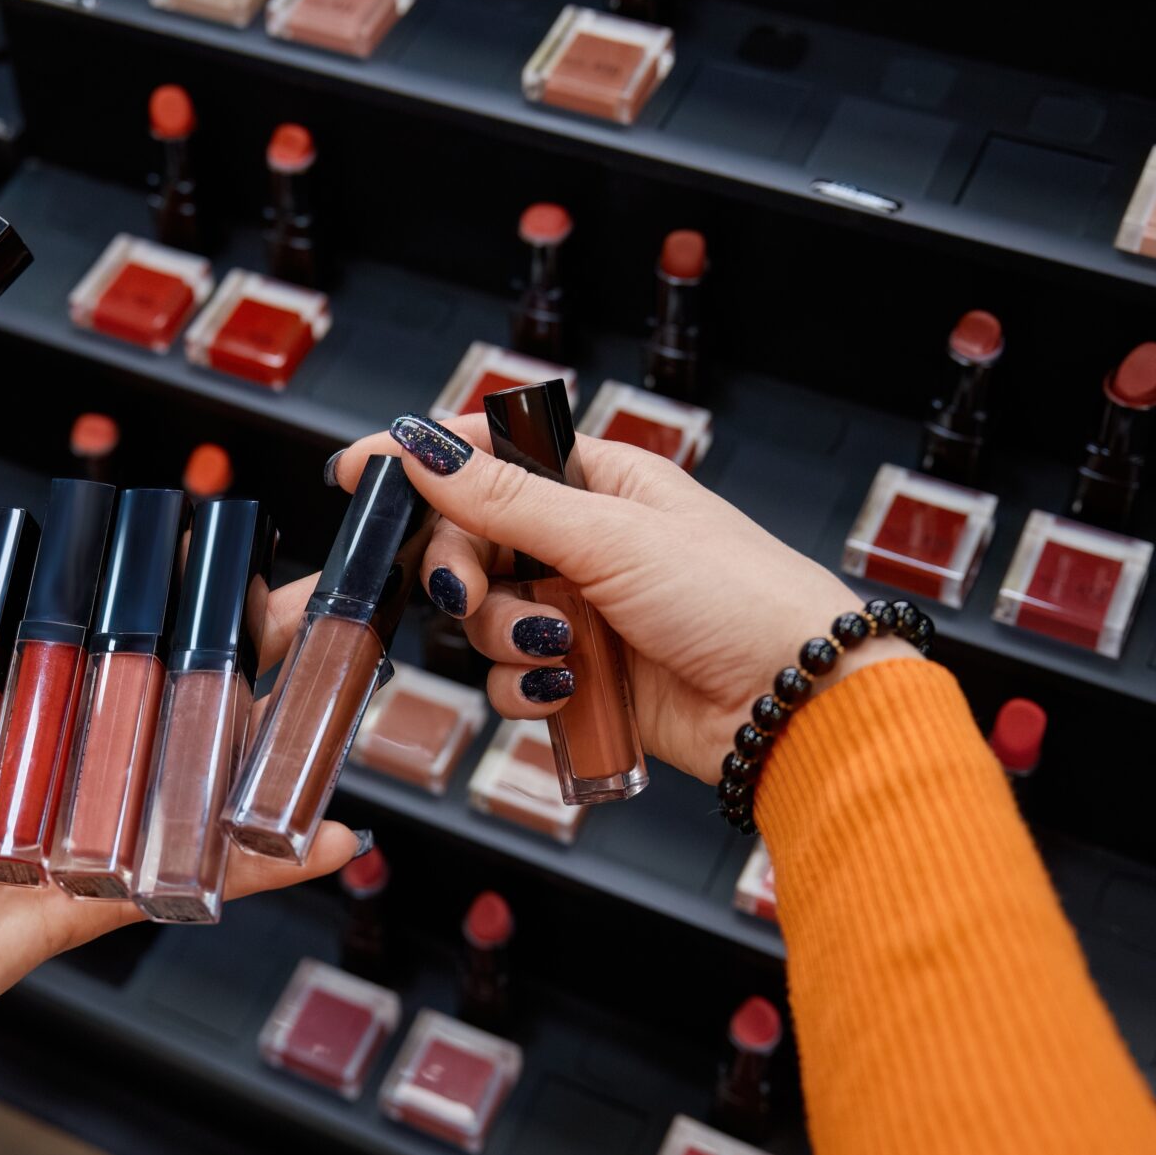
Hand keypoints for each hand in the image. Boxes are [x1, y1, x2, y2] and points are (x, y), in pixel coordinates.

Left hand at [0, 539, 360, 1103]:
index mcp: (13, 727)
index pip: (101, 650)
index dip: (156, 605)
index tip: (208, 552)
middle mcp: (62, 778)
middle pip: (170, 705)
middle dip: (245, 655)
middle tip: (306, 607)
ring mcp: (90, 839)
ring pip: (198, 782)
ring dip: (273, 742)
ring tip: (340, 693)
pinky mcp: (99, 901)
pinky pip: (194, 878)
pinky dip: (267, 865)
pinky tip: (332, 838)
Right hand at [330, 416, 892, 783]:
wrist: (797, 707)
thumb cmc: (737, 598)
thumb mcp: (612, 536)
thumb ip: (505, 500)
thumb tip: (422, 447)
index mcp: (598, 480)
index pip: (488, 453)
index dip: (422, 462)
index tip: (358, 472)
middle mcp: (583, 540)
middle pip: (469, 541)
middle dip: (460, 571)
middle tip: (463, 594)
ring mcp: (581, 610)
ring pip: (483, 615)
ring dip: (504, 636)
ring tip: (559, 649)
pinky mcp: (583, 677)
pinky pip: (511, 678)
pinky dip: (526, 689)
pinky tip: (569, 690)